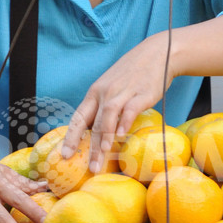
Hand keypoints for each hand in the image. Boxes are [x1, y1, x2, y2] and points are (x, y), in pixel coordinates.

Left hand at [62, 33, 172, 170]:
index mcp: (95, 93)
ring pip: (108, 116)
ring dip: (105, 136)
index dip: (70, 137)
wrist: (157, 54)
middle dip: (90, 147)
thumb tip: (96, 131)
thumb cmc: (133, 74)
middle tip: (90, 168)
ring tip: (103, 154)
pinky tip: (122, 134)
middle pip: (93, 123)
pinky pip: (130, 109)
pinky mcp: (141, 93)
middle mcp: (105, 93)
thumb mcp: (112, 87)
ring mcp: (123, 92)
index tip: (65, 156)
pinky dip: (125, 121)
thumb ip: (104, 107)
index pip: (78, 118)